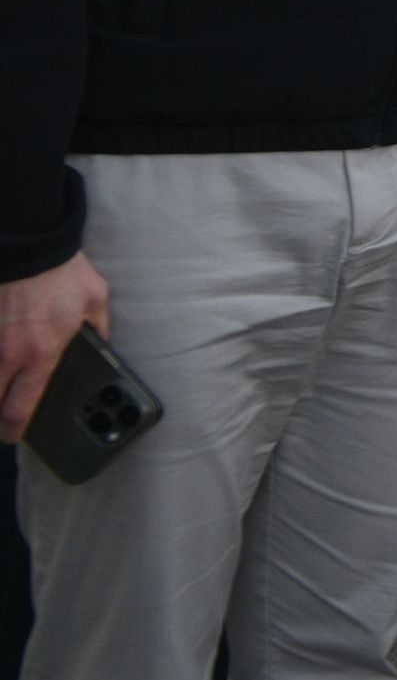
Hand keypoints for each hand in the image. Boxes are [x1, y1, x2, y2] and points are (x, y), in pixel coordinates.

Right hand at [0, 253, 110, 444]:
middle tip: (1, 420)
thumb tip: (103, 343)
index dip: (14, 430)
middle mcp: (8, 353)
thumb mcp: (94, 299)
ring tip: (1, 392)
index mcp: (41, 353)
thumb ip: (98, 327)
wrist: (29, 243)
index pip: (20, 407)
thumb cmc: (62, 271)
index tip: (14, 436)